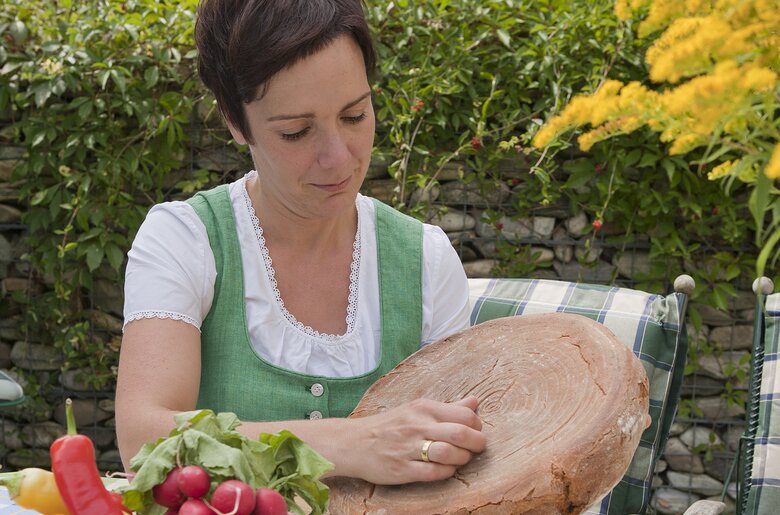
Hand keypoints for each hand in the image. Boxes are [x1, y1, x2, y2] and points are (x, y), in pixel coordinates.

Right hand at [343, 396, 485, 484]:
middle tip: (476, 448)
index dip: (477, 426)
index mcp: (423, 408)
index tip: (475, 432)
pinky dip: (447, 472)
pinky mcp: (402, 469)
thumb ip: (448, 408)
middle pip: (460, 433)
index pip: (464, 415)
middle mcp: (417, 425)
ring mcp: (409, 448)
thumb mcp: (416, 409)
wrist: (354, 442)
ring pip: (449, 454)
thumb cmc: (390, 425)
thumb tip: (474, 402)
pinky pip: (434, 473)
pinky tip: (446, 469)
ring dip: (462, 459)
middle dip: (476, 443)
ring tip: (461, 459)